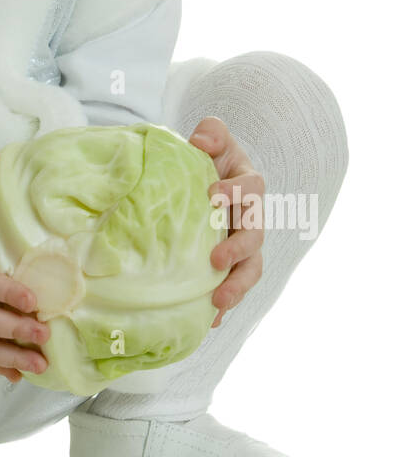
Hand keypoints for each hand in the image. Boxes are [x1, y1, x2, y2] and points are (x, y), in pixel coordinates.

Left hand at [188, 117, 264, 327]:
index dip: (235, 190)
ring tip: (219, 302)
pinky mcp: (231, 265)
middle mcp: (252, 218)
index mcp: (249, 185)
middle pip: (255, 237)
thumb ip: (212, 133)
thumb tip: (202, 139)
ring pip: (250, 269)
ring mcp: (243, 245)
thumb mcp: (213, 138)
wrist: (205, 179)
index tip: (212, 192)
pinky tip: (207, 323)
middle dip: (239, 250)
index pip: (251, 187)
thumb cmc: (210, 158)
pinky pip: (232, 286)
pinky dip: (222, 306)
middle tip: (217, 259)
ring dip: (237, 287)